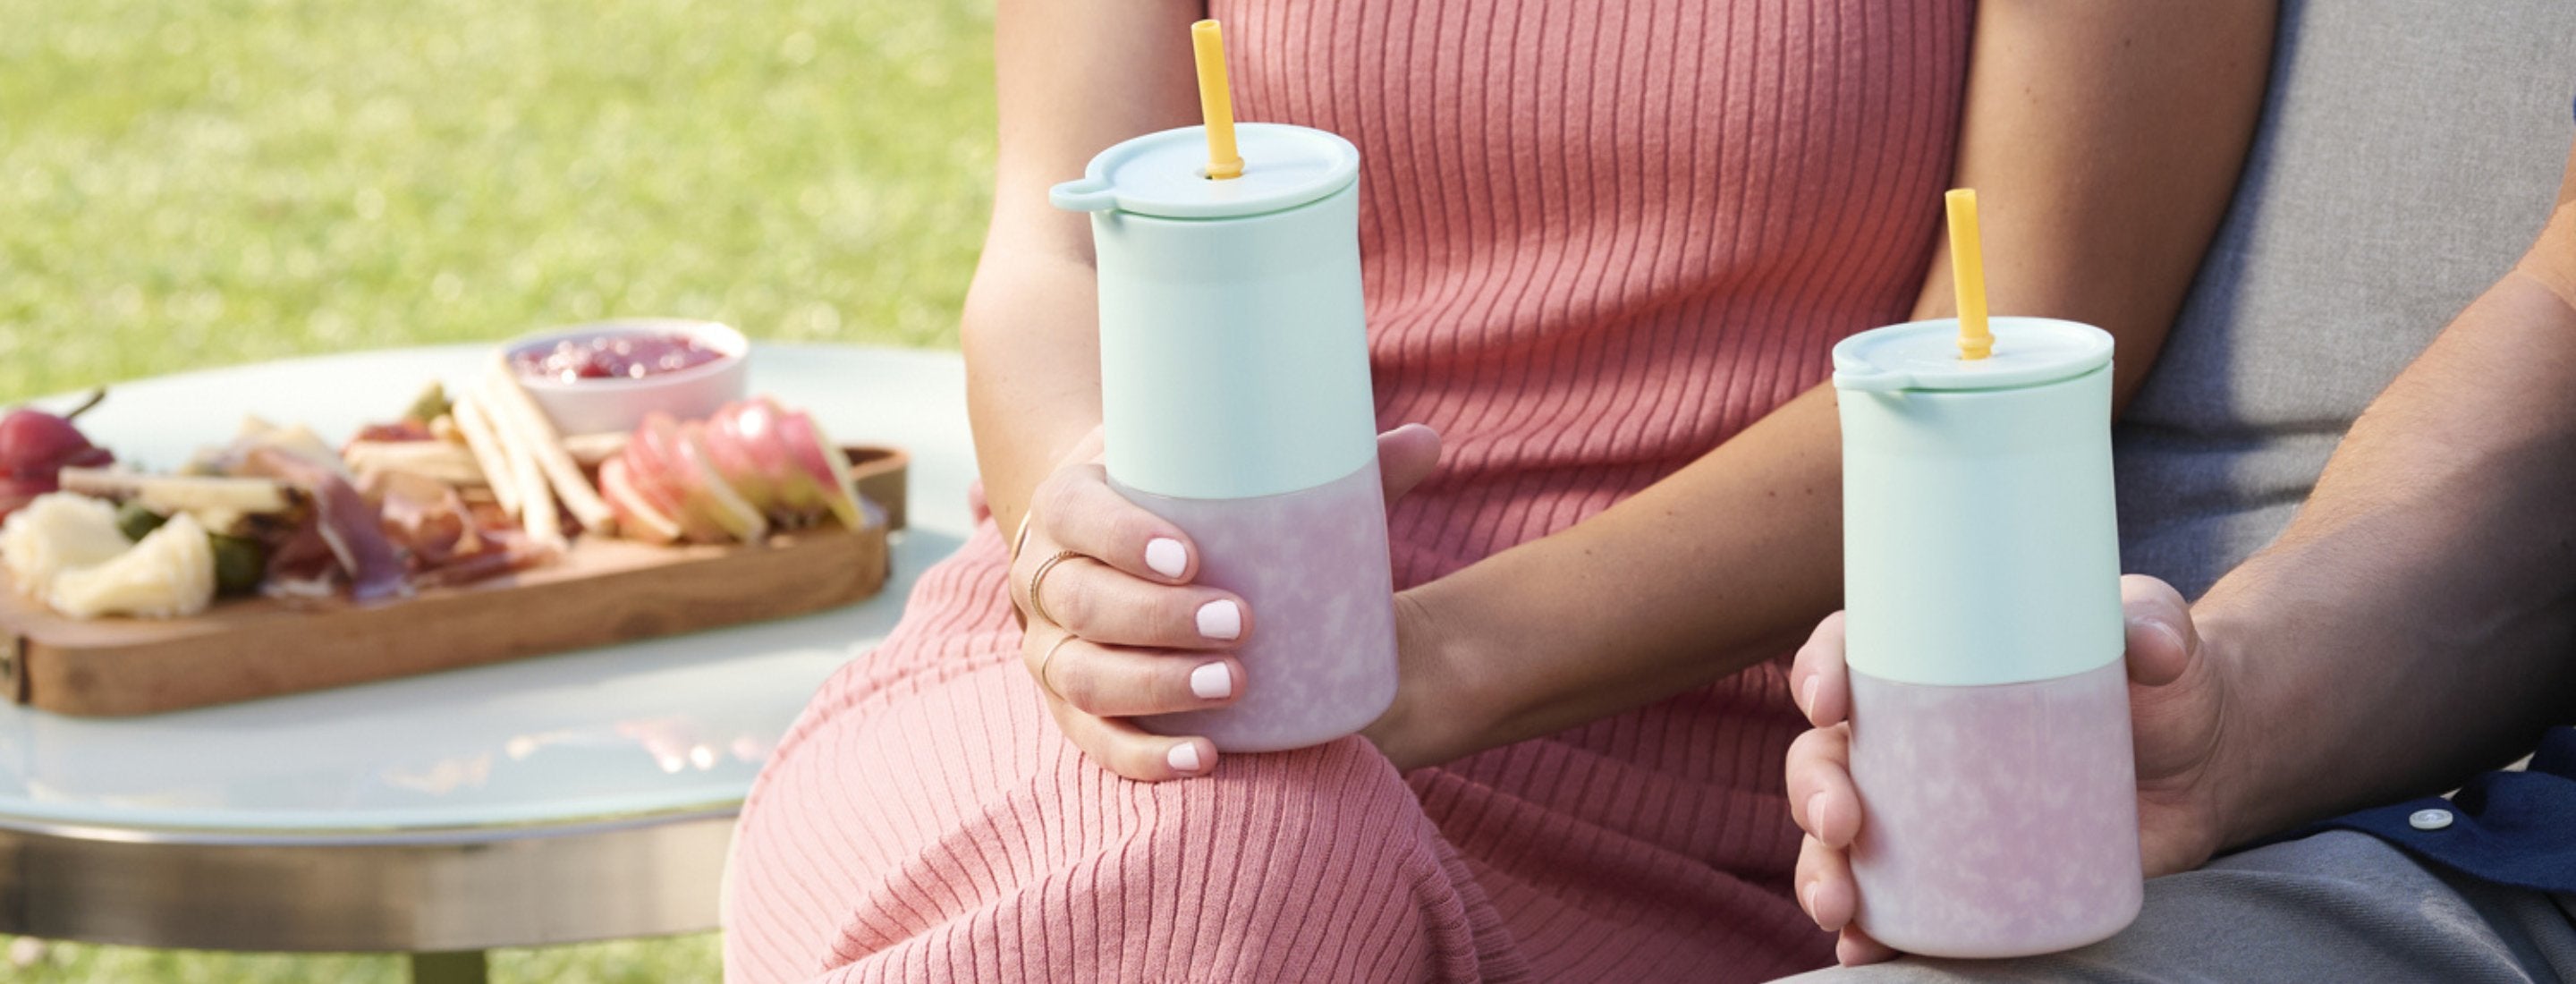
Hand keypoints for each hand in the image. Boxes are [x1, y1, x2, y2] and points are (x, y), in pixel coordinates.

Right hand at [1012, 424, 1441, 780]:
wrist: (1119, 544)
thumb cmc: (1184, 499)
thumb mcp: (1224, 470)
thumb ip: (1322, 462)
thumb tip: (1427, 444)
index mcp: (1069, 501)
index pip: (1077, 516)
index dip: (1123, 538)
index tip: (1191, 555)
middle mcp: (1043, 575)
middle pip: (1082, 603)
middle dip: (1157, 620)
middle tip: (1239, 623)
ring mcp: (1049, 647)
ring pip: (1083, 676)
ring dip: (1156, 686)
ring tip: (1233, 685)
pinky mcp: (1070, 705)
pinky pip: (1094, 740)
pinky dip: (1144, 755)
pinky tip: (1203, 759)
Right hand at [1782, 575, 2239, 964]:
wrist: (2201, 772)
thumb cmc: (2163, 685)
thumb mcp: (2156, 638)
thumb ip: (2156, 626)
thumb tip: (2155, 644)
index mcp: (1929, 660)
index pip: (1850, 652)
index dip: (1818, 670)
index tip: (1829, 701)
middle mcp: (1910, 734)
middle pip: (1827, 754)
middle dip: (1813, 789)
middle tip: (1840, 822)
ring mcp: (1928, 809)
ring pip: (1840, 837)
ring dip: (1820, 870)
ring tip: (1839, 906)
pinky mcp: (1960, 871)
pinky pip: (1893, 903)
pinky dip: (1868, 931)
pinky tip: (1862, 951)